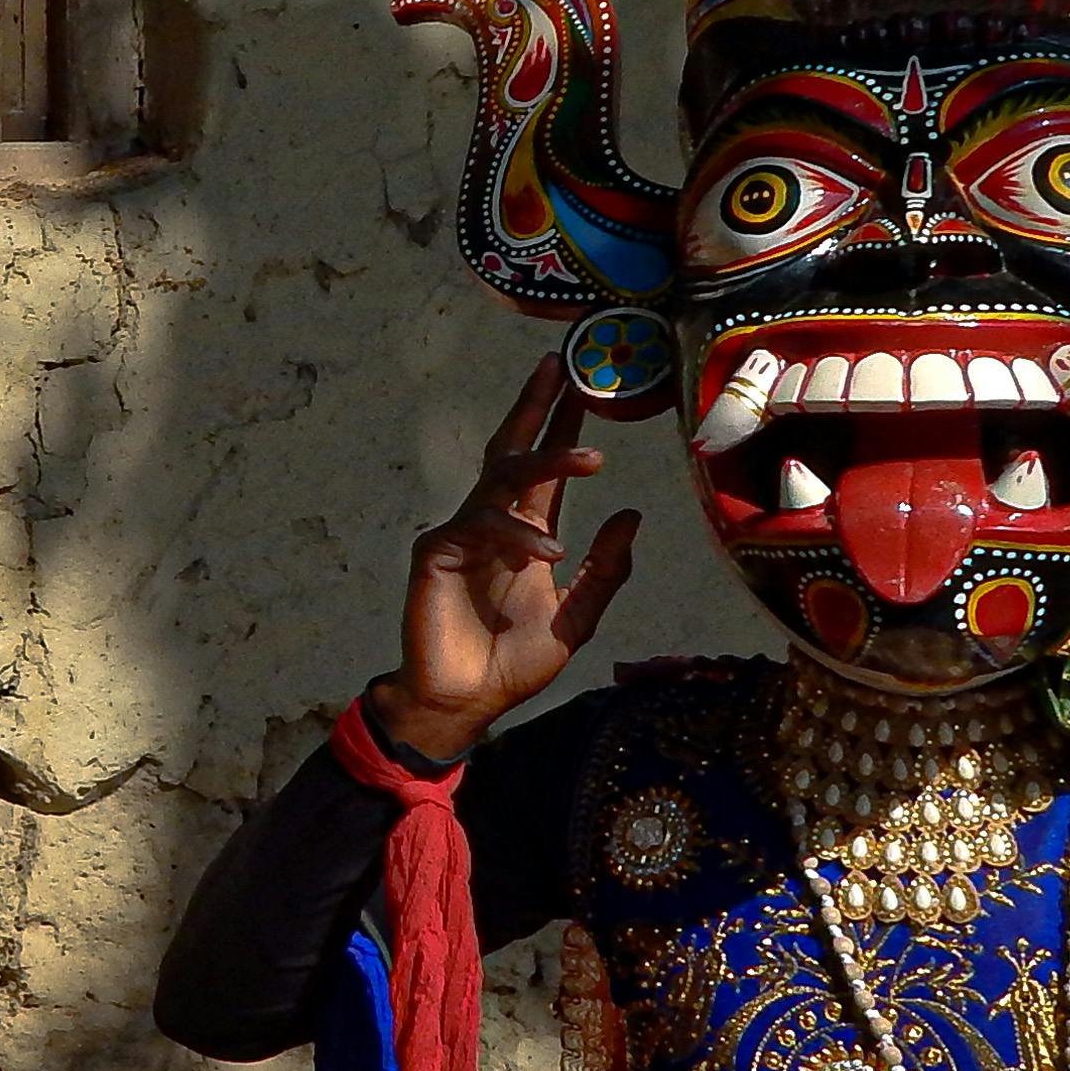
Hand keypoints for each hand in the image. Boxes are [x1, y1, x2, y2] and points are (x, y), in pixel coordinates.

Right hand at [367, 356, 642, 763]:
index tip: (582, 387)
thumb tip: (631, 515)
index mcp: (524, 534)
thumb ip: (606, 570)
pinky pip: (480, 526)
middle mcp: (492, 524)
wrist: (467, 701)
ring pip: (502, 479)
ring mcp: (462, 534)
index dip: (560, 428)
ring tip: (591, 459)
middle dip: (535, 408)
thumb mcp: (576, 617)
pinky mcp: (438, 553)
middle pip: (512, 450)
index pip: (543, 471)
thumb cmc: (513, 662)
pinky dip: (517, 535)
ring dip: (547, 462)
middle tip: (562, 369)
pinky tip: (546, 552)